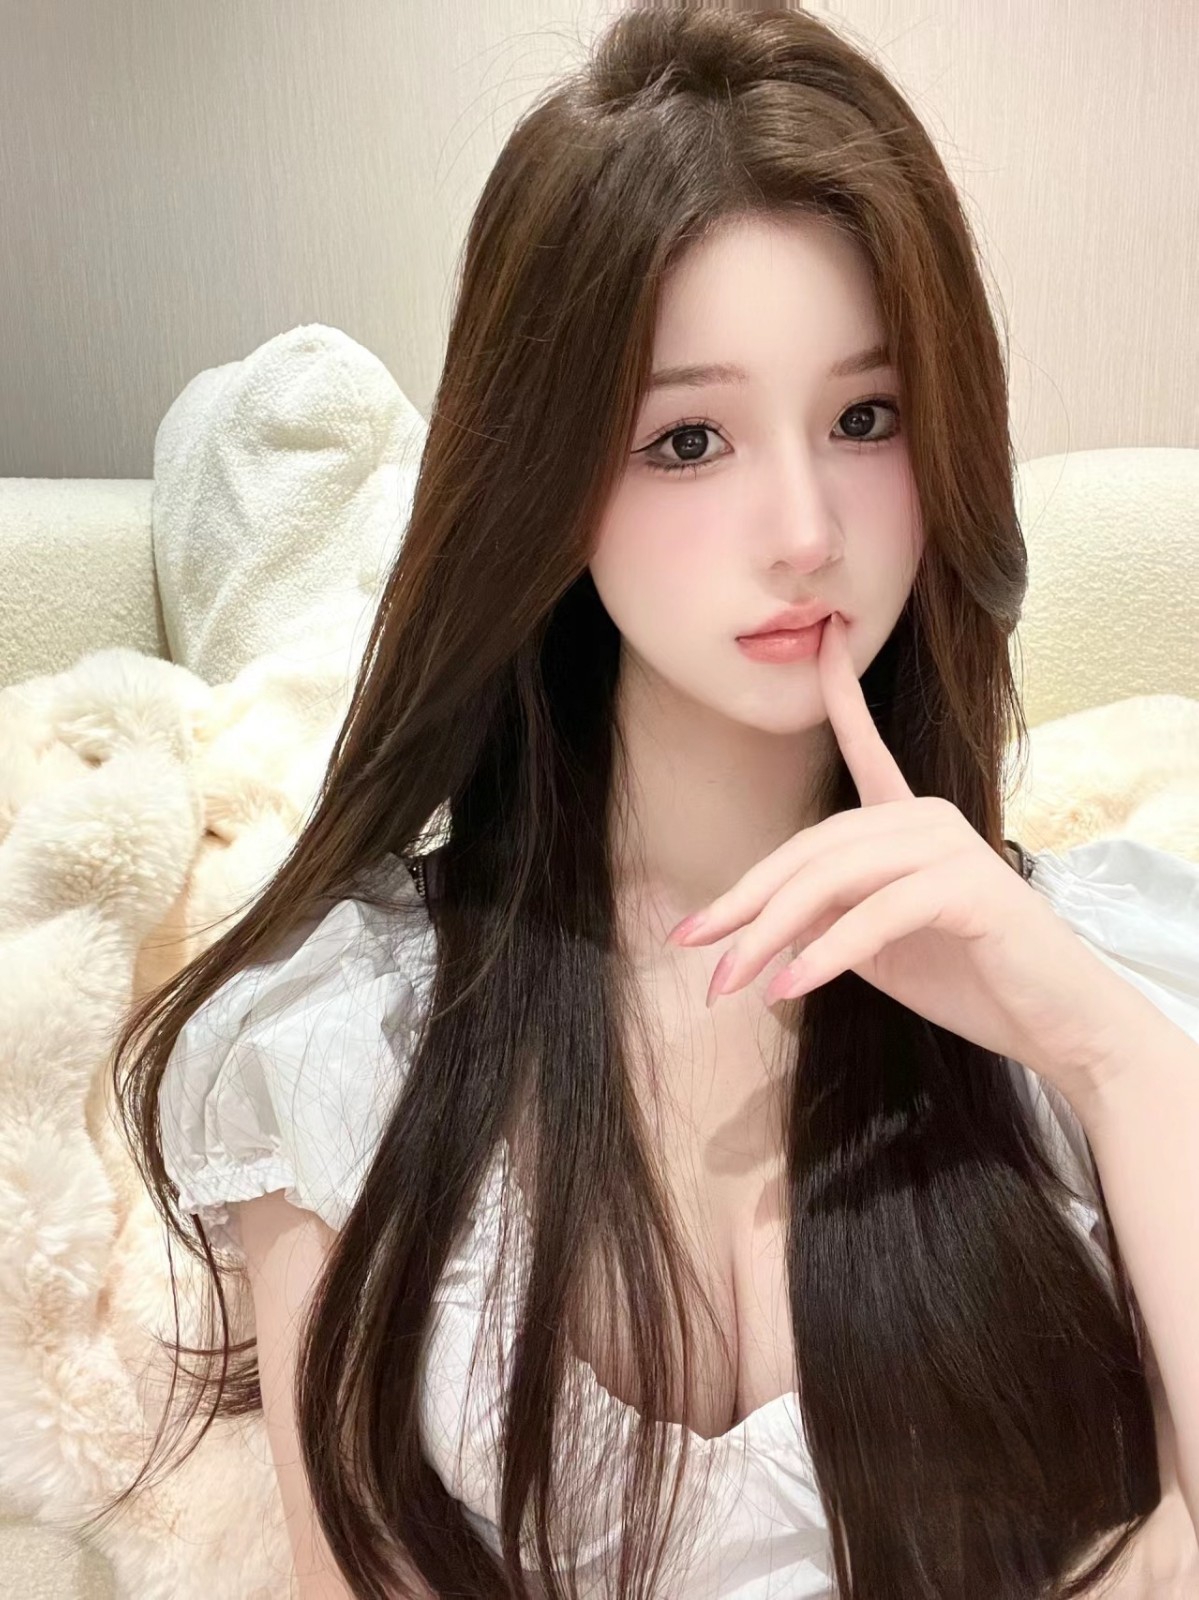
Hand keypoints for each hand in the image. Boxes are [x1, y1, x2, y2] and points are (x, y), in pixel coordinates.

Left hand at [666, 612, 1138, 1102]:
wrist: (1057, 1023)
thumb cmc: (969, 979)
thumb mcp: (876, 946)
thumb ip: (826, 917)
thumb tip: (762, 919)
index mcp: (909, 819)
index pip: (865, 748)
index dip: (841, 694)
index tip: (821, 638)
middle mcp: (928, 817)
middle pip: (812, 848)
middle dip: (744, 901)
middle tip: (692, 945)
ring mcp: (949, 846)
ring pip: (832, 879)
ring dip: (770, 935)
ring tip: (728, 983)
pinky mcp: (967, 887)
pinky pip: (873, 915)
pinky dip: (824, 955)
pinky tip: (790, 987)